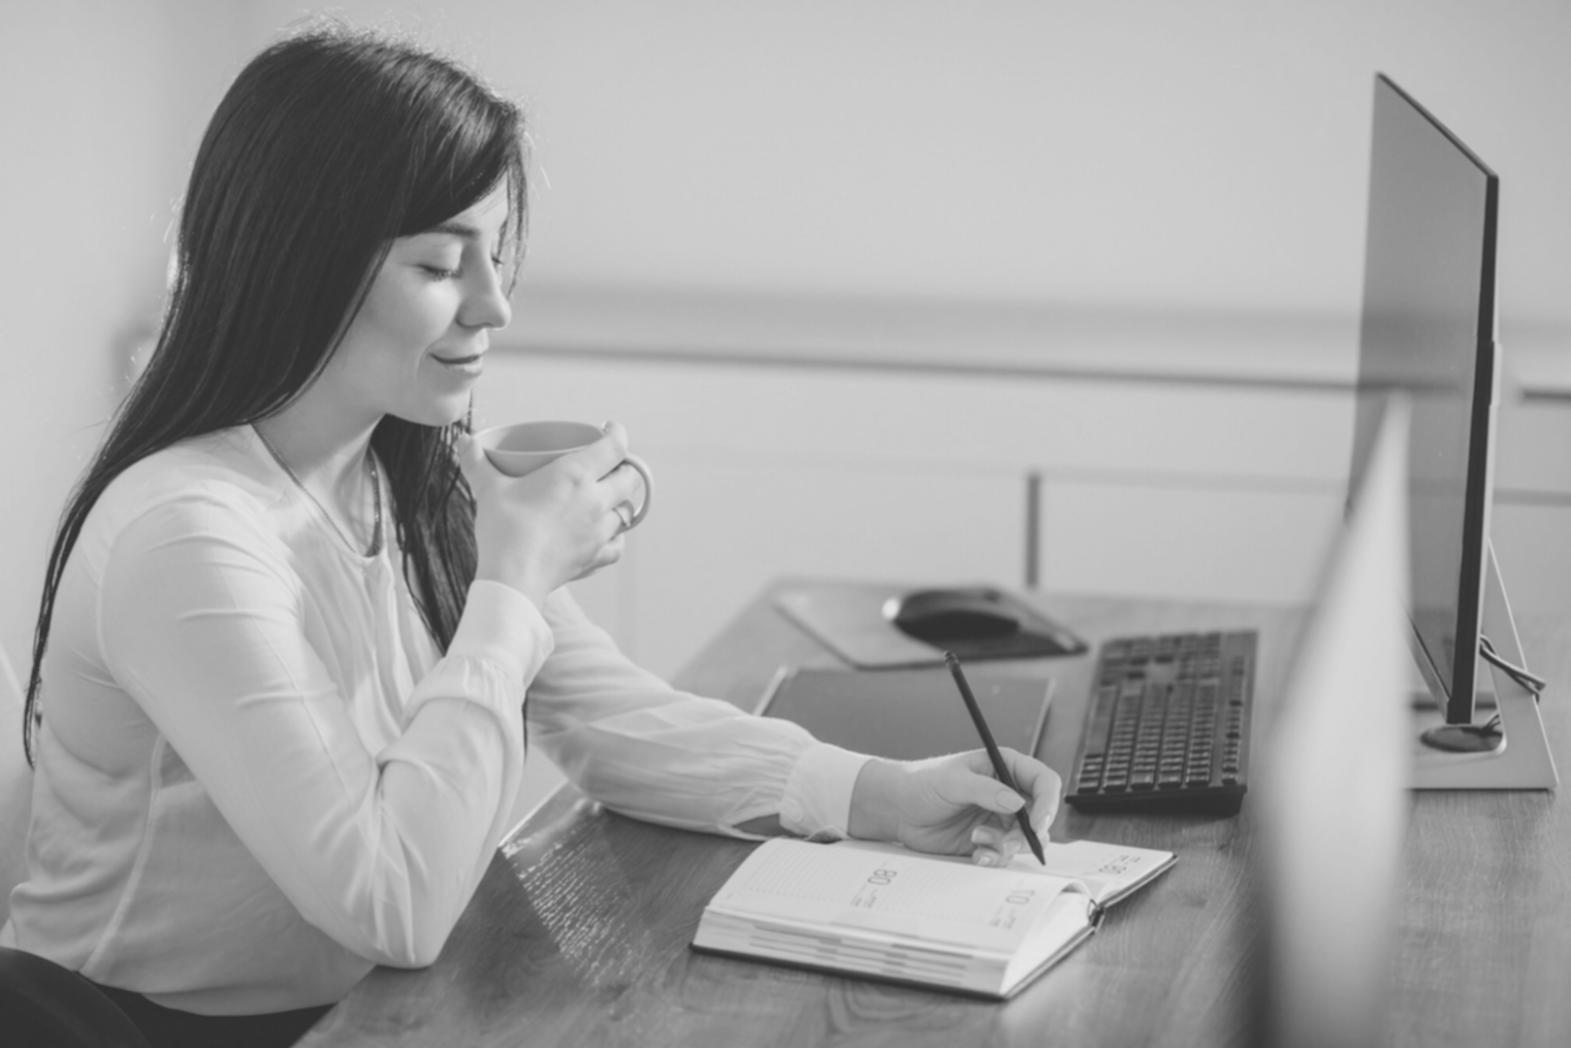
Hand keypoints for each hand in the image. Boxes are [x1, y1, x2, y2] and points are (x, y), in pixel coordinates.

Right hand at [456, 421, 647, 605]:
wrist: (513, 577)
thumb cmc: (504, 529)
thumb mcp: (488, 490)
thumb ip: (476, 462)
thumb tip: (463, 441)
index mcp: (576, 475)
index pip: (615, 446)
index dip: (618, 434)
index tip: (610, 429)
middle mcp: (596, 500)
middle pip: (630, 478)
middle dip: (624, 468)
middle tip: (609, 465)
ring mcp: (600, 531)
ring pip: (628, 511)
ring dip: (621, 501)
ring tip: (606, 498)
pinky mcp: (596, 556)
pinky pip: (618, 544)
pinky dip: (616, 536)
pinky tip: (605, 534)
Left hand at [847, 749, 1060, 866]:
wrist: (897, 809)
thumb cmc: (922, 783)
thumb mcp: (953, 782)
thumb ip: (986, 791)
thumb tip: (1019, 803)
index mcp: (1004, 768)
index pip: (1043, 781)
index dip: (1048, 802)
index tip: (1038, 823)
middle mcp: (1007, 793)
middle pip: (1040, 816)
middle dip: (1028, 833)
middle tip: (1007, 841)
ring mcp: (998, 818)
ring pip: (1024, 839)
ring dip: (1006, 845)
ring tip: (978, 840)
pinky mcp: (987, 840)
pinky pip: (1004, 854)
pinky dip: (994, 858)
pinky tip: (977, 855)